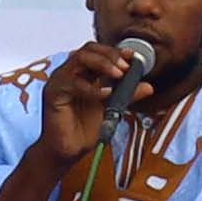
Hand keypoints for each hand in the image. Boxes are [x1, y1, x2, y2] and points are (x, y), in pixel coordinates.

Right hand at [37, 39, 129, 168]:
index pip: (97, 52)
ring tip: (118, 75)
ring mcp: (60, 81)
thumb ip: (127, 95)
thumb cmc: (84, 129)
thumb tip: (148, 86)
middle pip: (88, 50)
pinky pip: (72, 83)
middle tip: (125, 66)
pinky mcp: (53, 93)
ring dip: (102, 64)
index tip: (132, 56)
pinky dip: (91, 87)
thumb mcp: (111, 108)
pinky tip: (105, 94)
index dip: (115, 51)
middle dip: (110, 55)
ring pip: (78, 59)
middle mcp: (70, 73)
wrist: (69, 150)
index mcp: (82, 73)